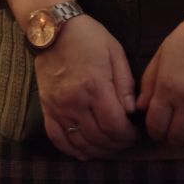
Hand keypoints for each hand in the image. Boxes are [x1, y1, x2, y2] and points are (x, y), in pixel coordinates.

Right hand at [34, 15, 139, 160]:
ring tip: (112, 146)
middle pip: (99, 137)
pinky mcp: (46, 109)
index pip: (115, 125)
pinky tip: (85, 153)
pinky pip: (57, 138)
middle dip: (117, 144)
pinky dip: (72, 150)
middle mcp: (75, 102)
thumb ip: (125, 84)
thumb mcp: (116, 53)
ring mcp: (58, 108)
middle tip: (128, 141)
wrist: (53, 30)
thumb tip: (133, 111)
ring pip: (79, 142)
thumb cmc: (90, 38)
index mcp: (96, 87)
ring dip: (98, 150)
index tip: (137, 133)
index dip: (129, 135)